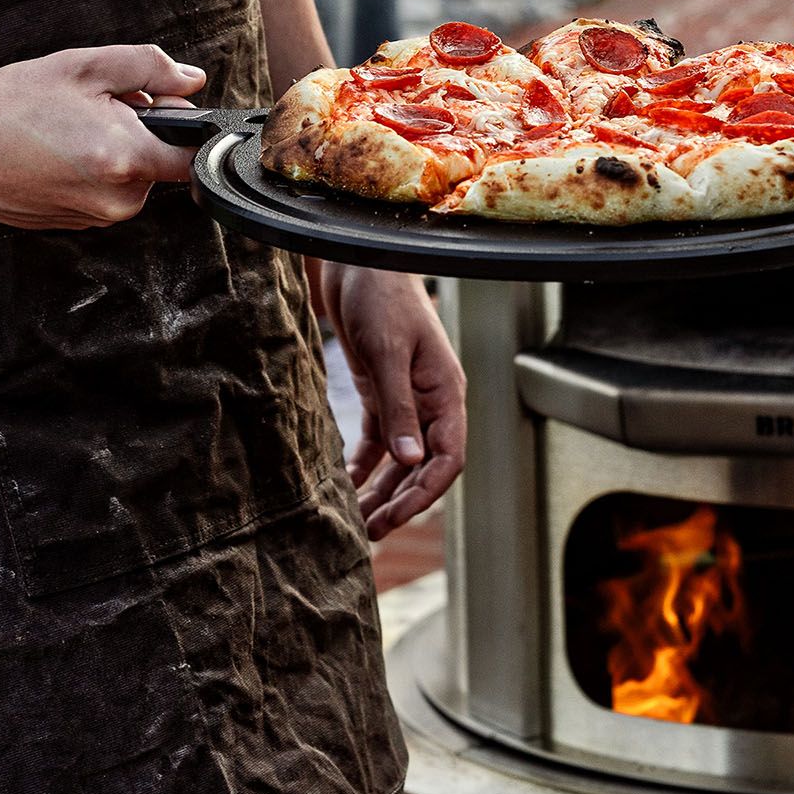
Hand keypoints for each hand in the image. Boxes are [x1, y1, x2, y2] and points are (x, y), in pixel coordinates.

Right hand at [0, 45, 205, 229]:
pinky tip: (58, 149)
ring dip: (115, 151)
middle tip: (96, 107)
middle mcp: (116, 200)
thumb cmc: (11, 105)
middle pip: (160, 165)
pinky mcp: (75, 224)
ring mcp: (94, 217)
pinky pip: (103, 193)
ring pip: (130, 179)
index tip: (162, 107)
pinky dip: (92, 170)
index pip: (193, 158)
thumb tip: (193, 81)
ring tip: (69, 127)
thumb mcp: (85, 67)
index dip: (185, 127)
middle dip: (141, 132)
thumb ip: (150, 69)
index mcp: (126, 159)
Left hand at [325, 265, 466, 539]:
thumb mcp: (387, 351)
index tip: (393, 519)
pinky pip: (376, 441)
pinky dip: (363, 465)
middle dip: (400, 501)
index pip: (448, 459)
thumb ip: (399, 406)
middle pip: (423, 467)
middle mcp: (430, 401)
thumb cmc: (379, 296)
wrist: (356, 260)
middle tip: (368, 533)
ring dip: (381, 489)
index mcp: (445, 392)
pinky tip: (345, 485)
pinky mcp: (379, 392)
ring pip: (399, 459)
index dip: (425, 494)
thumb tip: (411, 462)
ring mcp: (405, 398)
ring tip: (356, 520)